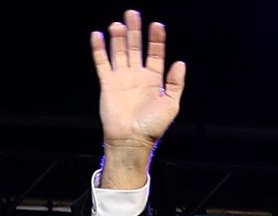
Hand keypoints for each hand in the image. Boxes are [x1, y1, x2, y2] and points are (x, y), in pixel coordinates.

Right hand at [92, 10, 186, 186]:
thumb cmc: (152, 126)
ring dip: (118, 37)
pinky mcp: (107, 83)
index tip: (157, 25)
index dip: (156, 39)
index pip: (155, 53)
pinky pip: (102, 63)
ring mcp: (121, 78)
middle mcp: (137, 75)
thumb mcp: (171, 104)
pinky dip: (99, 50)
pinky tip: (98, 36)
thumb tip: (180, 62)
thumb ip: (175, 83)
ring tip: (117, 23)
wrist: (131, 140)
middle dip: (135, 31)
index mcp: (154, 79)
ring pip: (119, 52)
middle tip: (132, 13)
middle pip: (136, 47)